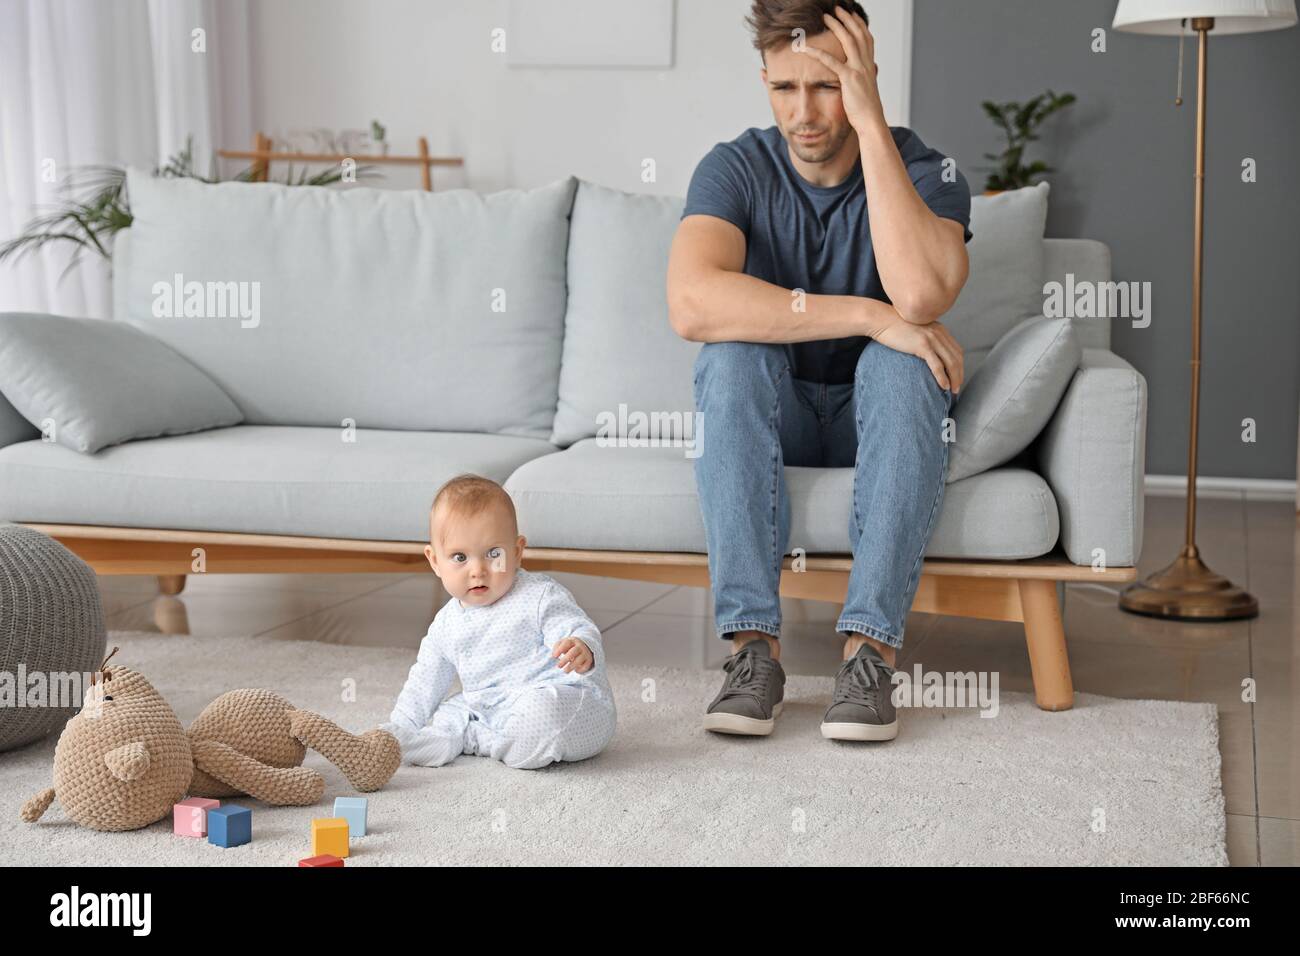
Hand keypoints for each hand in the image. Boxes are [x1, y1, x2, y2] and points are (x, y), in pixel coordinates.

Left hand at [552, 637, 593, 673]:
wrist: (584, 646)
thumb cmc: (569, 646)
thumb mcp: (563, 643)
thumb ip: (556, 647)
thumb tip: (553, 655)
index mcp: (572, 641)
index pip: (566, 643)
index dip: (560, 649)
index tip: (554, 656)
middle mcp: (580, 646)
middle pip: (573, 652)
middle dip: (565, 659)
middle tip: (558, 666)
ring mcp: (585, 653)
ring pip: (579, 660)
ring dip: (571, 666)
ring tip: (565, 671)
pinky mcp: (589, 660)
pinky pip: (585, 666)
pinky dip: (580, 669)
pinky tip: (575, 670)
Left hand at [797, 8, 885, 131]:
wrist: (871, 121)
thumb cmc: (866, 109)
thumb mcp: (865, 89)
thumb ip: (863, 78)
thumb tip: (862, 74)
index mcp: (870, 65)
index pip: (866, 38)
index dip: (859, 24)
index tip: (852, 15)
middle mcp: (866, 64)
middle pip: (858, 34)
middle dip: (847, 19)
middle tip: (837, 9)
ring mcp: (859, 69)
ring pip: (848, 40)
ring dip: (836, 26)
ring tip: (826, 17)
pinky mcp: (849, 79)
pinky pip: (831, 62)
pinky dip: (817, 53)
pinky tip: (807, 47)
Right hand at [869, 315, 964, 393]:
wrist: (881, 320)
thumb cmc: (893, 327)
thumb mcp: (915, 331)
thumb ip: (924, 339)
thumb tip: (925, 354)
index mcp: (939, 330)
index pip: (956, 350)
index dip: (960, 366)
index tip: (957, 378)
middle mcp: (939, 333)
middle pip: (957, 357)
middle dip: (959, 375)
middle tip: (956, 389)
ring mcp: (931, 339)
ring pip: (950, 362)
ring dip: (954, 378)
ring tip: (952, 391)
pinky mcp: (922, 345)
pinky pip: (937, 365)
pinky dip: (942, 377)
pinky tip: (944, 386)